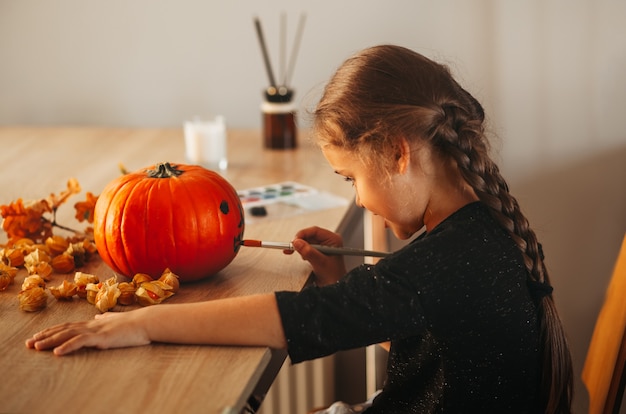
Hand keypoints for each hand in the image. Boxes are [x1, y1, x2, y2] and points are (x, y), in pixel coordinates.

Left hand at [25, 310, 149, 355]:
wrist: (147, 321)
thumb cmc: (135, 323)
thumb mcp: (117, 320)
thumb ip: (107, 318)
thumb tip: (100, 316)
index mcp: (95, 323)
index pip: (69, 325)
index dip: (53, 330)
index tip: (39, 335)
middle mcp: (92, 324)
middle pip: (64, 329)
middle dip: (46, 336)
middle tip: (30, 343)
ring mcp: (96, 330)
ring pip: (68, 334)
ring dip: (51, 340)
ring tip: (36, 346)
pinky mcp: (102, 337)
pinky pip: (81, 341)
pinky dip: (68, 346)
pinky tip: (57, 352)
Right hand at [286, 226, 346, 285]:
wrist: (335, 287)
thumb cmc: (334, 276)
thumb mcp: (320, 263)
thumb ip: (309, 252)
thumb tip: (297, 242)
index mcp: (333, 239)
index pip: (315, 231)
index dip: (303, 234)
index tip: (294, 241)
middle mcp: (328, 241)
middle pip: (309, 236)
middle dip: (300, 242)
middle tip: (291, 248)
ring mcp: (323, 247)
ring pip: (306, 242)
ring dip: (301, 248)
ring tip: (303, 257)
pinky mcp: (317, 252)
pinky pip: (306, 248)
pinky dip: (302, 252)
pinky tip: (304, 258)